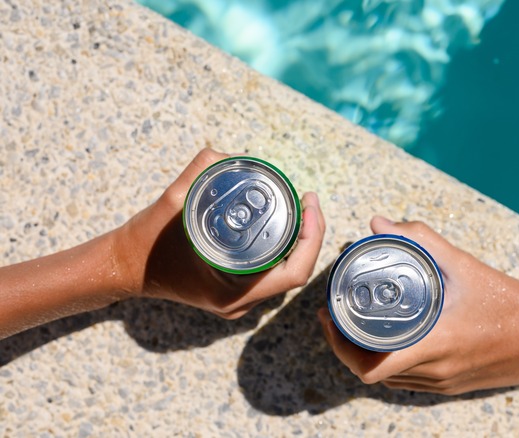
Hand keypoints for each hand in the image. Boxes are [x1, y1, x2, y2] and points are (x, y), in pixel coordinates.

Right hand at [113, 148, 326, 318]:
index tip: (310, 203)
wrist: (122, 267)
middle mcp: (240, 302)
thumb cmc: (145, 243)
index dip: (312, 237)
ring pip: (285, 271)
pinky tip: (282, 222)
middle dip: (310, 234)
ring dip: (298, 241)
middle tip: (308, 199)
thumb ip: (201, 172)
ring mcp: (238, 299)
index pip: (294, 272)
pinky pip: (270, 271)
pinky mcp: (234, 290)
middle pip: (294, 270)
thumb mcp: (171, 202)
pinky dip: (282, 247)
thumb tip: (234, 154)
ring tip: (300, 207)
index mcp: (232, 292)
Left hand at [317, 217, 518, 394]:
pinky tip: (390, 338)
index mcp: (435, 346)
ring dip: (367, 355)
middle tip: (336, 316)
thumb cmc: (509, 301)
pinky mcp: (452, 386)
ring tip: (356, 323)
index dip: (340, 347)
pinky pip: (409, 381)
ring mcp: (443, 383)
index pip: (371, 366)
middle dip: (346, 347)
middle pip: (372, 372)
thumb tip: (379, 223)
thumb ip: (421, 240)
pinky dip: (391, 362)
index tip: (329, 317)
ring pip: (389, 379)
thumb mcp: (465, 267)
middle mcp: (436, 372)